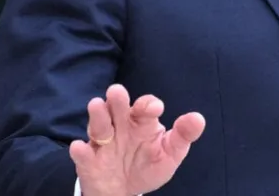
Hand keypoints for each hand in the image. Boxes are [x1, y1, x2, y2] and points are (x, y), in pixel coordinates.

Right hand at [69, 84, 205, 195]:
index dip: (148, 105)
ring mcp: (103, 142)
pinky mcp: (88, 160)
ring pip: (98, 125)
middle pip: (117, 108)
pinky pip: (82, 153)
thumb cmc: (148, 165)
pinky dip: (80, 150)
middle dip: (118, 100)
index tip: (154, 108)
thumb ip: (183, 136)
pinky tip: (80, 147)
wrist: (125, 191)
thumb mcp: (170, 153)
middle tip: (117, 92)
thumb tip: (198, 118)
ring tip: (97, 105)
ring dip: (97, 116)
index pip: (144, 107)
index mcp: (142, 122)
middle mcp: (120, 126)